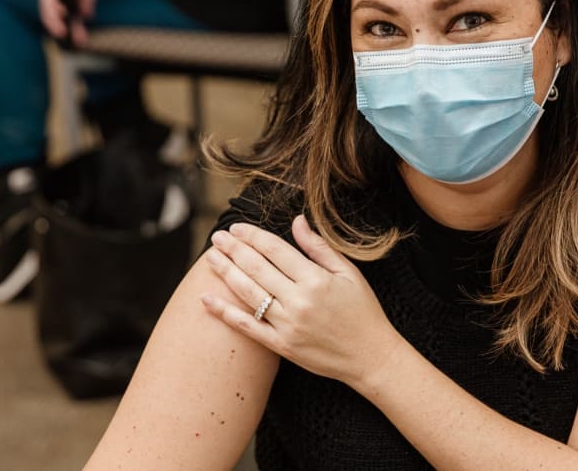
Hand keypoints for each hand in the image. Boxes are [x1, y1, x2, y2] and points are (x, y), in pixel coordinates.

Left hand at [200, 216, 402, 387]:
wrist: (370, 356)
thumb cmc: (362, 310)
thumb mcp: (348, 273)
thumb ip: (319, 247)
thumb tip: (297, 221)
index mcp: (316, 279)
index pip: (276, 250)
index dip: (253, 237)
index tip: (237, 228)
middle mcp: (299, 301)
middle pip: (257, 269)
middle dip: (233, 250)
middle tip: (216, 237)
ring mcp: (288, 325)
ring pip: (248, 294)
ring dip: (226, 273)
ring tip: (211, 258)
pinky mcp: (281, 346)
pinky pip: (247, 327)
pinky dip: (225, 313)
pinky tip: (207, 299)